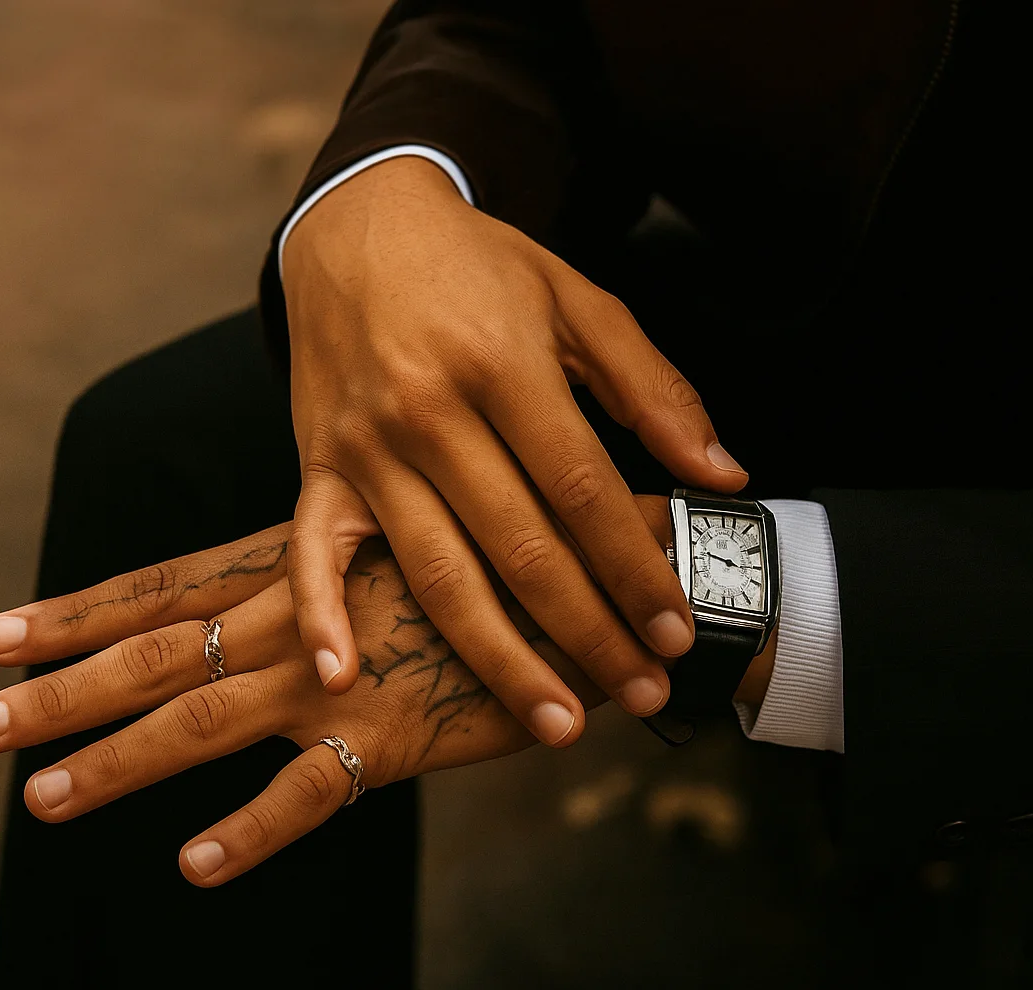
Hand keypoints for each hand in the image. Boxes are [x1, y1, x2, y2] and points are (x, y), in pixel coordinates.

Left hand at [0, 500, 673, 884]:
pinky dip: (250, 829)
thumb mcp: (390, 546)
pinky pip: (310, 792)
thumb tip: (254, 608)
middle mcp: (301, 615)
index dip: (74, 613)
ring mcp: (341, 674)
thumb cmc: (492, 554)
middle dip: (60, 692)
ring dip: (119, 760)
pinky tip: (193, 863)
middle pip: (154, 656)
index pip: (160, 587)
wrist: (593, 573)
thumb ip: (320, 577)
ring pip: (204, 720)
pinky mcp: (397, 734)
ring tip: (42, 798)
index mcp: (296, 565)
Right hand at [281, 156, 746, 745]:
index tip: (677, 626)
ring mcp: (366, 446)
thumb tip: (721, 475)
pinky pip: (310, 551)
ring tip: (556, 721)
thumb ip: (652, 387)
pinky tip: (343, 676)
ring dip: (499, 658)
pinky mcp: (318, 466)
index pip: (582, 490)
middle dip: (589, 631)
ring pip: (437, 572)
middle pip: (521, 547)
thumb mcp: (577, 299)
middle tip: (642, 692)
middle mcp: (429, 411)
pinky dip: (320, 615)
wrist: (357, 225)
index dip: (635, 566)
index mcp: (501, 364)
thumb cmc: (478, 267)